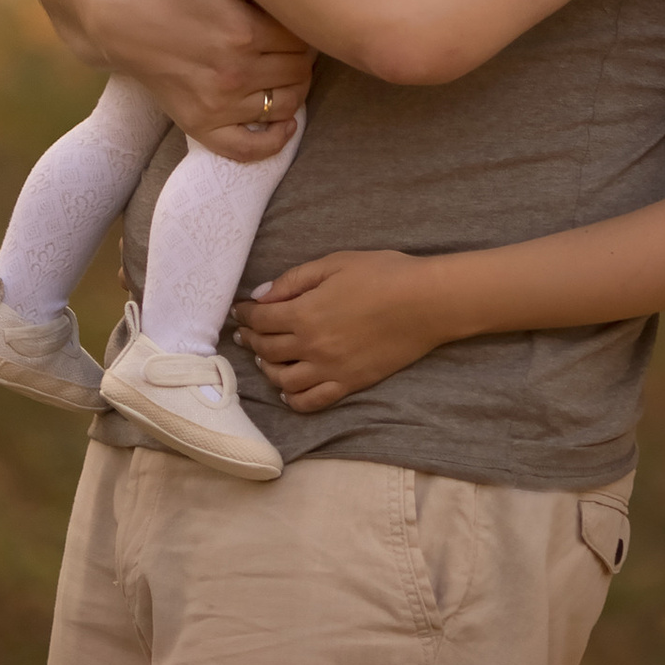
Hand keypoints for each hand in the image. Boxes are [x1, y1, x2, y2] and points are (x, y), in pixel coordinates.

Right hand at [84, 0, 314, 163]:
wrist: (118, 19)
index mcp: (246, 29)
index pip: (303, 38)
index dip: (303, 28)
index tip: (293, 22)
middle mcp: (236, 71)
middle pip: (299, 72)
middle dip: (301, 58)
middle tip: (290, 47)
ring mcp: (218, 103)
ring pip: (285, 106)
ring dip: (293, 90)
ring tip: (285, 74)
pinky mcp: (199, 124)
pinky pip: (248, 148)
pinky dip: (274, 141)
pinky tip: (284, 124)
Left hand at [238, 251, 450, 408]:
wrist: (425, 302)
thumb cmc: (382, 273)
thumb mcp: (335, 263)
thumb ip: (294, 280)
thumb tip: (261, 296)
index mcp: (306, 312)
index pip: (262, 320)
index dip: (246, 315)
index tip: (239, 311)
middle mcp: (312, 346)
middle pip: (267, 350)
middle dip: (250, 341)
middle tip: (245, 334)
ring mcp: (330, 369)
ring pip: (284, 380)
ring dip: (267, 370)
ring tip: (264, 359)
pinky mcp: (349, 384)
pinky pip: (312, 401)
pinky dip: (294, 400)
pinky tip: (288, 391)